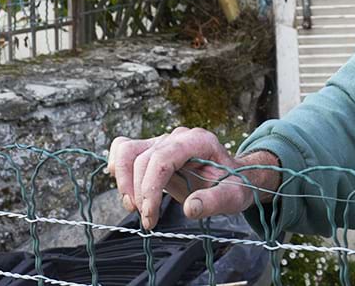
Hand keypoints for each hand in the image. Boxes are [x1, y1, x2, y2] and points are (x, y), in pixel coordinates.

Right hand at [107, 126, 280, 229]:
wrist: (235, 177)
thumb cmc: (234, 185)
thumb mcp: (233, 196)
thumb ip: (214, 201)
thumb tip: (190, 208)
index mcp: (199, 141)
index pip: (162, 158)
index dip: (150, 188)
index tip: (150, 216)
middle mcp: (178, 136)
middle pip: (142, 158)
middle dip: (138, 192)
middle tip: (147, 219)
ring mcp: (164, 141)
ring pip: (127, 151)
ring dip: (124, 181)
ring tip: (135, 207)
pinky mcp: (153, 150)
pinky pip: (124, 150)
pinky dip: (119, 169)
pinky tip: (127, 190)